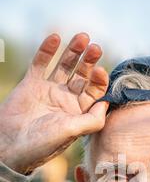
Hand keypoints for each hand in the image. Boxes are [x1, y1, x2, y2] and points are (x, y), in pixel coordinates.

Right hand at [0, 32, 108, 173]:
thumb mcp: (73, 132)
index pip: (95, 90)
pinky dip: (48, 50)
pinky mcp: (31, 83)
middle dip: (90, 61)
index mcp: (80, 112)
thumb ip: (93, 119)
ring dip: (73, 51)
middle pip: (83, 75)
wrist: (11, 145)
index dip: (100, 79)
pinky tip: (55, 38)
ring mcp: (49, 90)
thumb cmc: (43, 143)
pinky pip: (41, 63)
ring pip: (65, 66)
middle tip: (96, 48)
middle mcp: (67, 99)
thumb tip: (107, 103)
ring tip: (82, 37)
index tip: (100, 71)